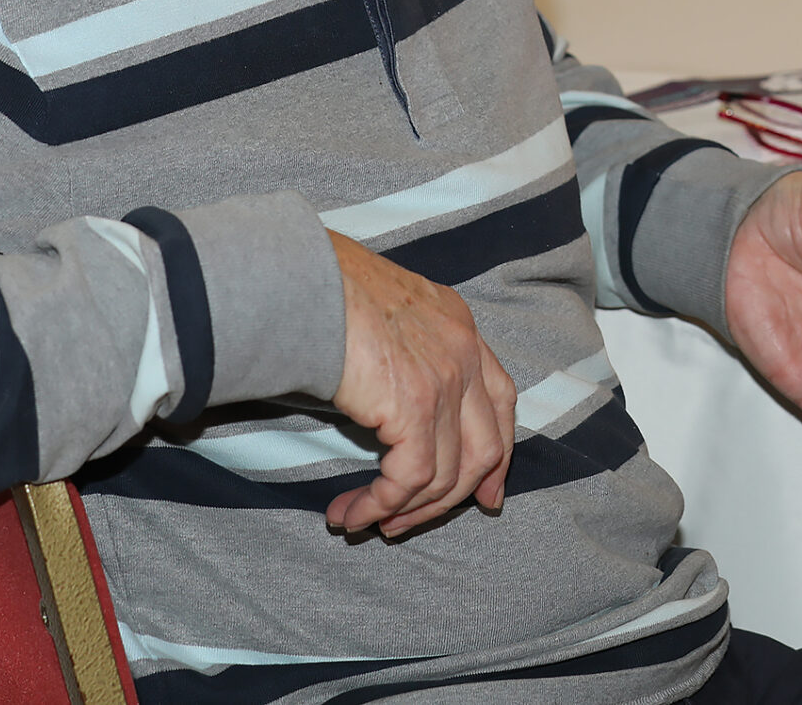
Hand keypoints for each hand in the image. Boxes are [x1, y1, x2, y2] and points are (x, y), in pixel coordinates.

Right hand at [322, 231, 517, 537]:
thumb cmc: (321, 287)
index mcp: (459, 323)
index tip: (486, 493)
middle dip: (454, 497)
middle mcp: (463, 350)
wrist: (301, 277)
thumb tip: (388, 402)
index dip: (497, 453)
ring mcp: (446, 379)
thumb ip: (403, 349)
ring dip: (406, 511)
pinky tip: (351, 513)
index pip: (501, 399)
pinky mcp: (416, 406)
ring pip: (448, 474)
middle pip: (487, 446)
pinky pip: (410, 480)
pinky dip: (381, 505)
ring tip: (365, 521)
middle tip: (410, 523)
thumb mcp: (384, 309)